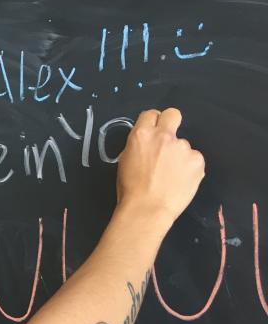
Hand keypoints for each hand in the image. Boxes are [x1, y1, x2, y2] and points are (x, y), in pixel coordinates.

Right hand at [116, 108, 204, 227]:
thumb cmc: (130, 189)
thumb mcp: (125, 160)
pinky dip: (189, 169)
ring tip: (171, 176)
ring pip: (183, 145)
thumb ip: (139, 145)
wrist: (147, 209)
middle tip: (167, 141)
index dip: (152, 123)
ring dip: (179, 156)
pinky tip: (180, 181)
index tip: (153, 132)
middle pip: (173, 114)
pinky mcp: (198, 161)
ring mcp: (183, 148)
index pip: (151, 114)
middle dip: (170, 122)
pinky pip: (194, 160)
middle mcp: (164, 136)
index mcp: (142, 135)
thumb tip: (148, 144)